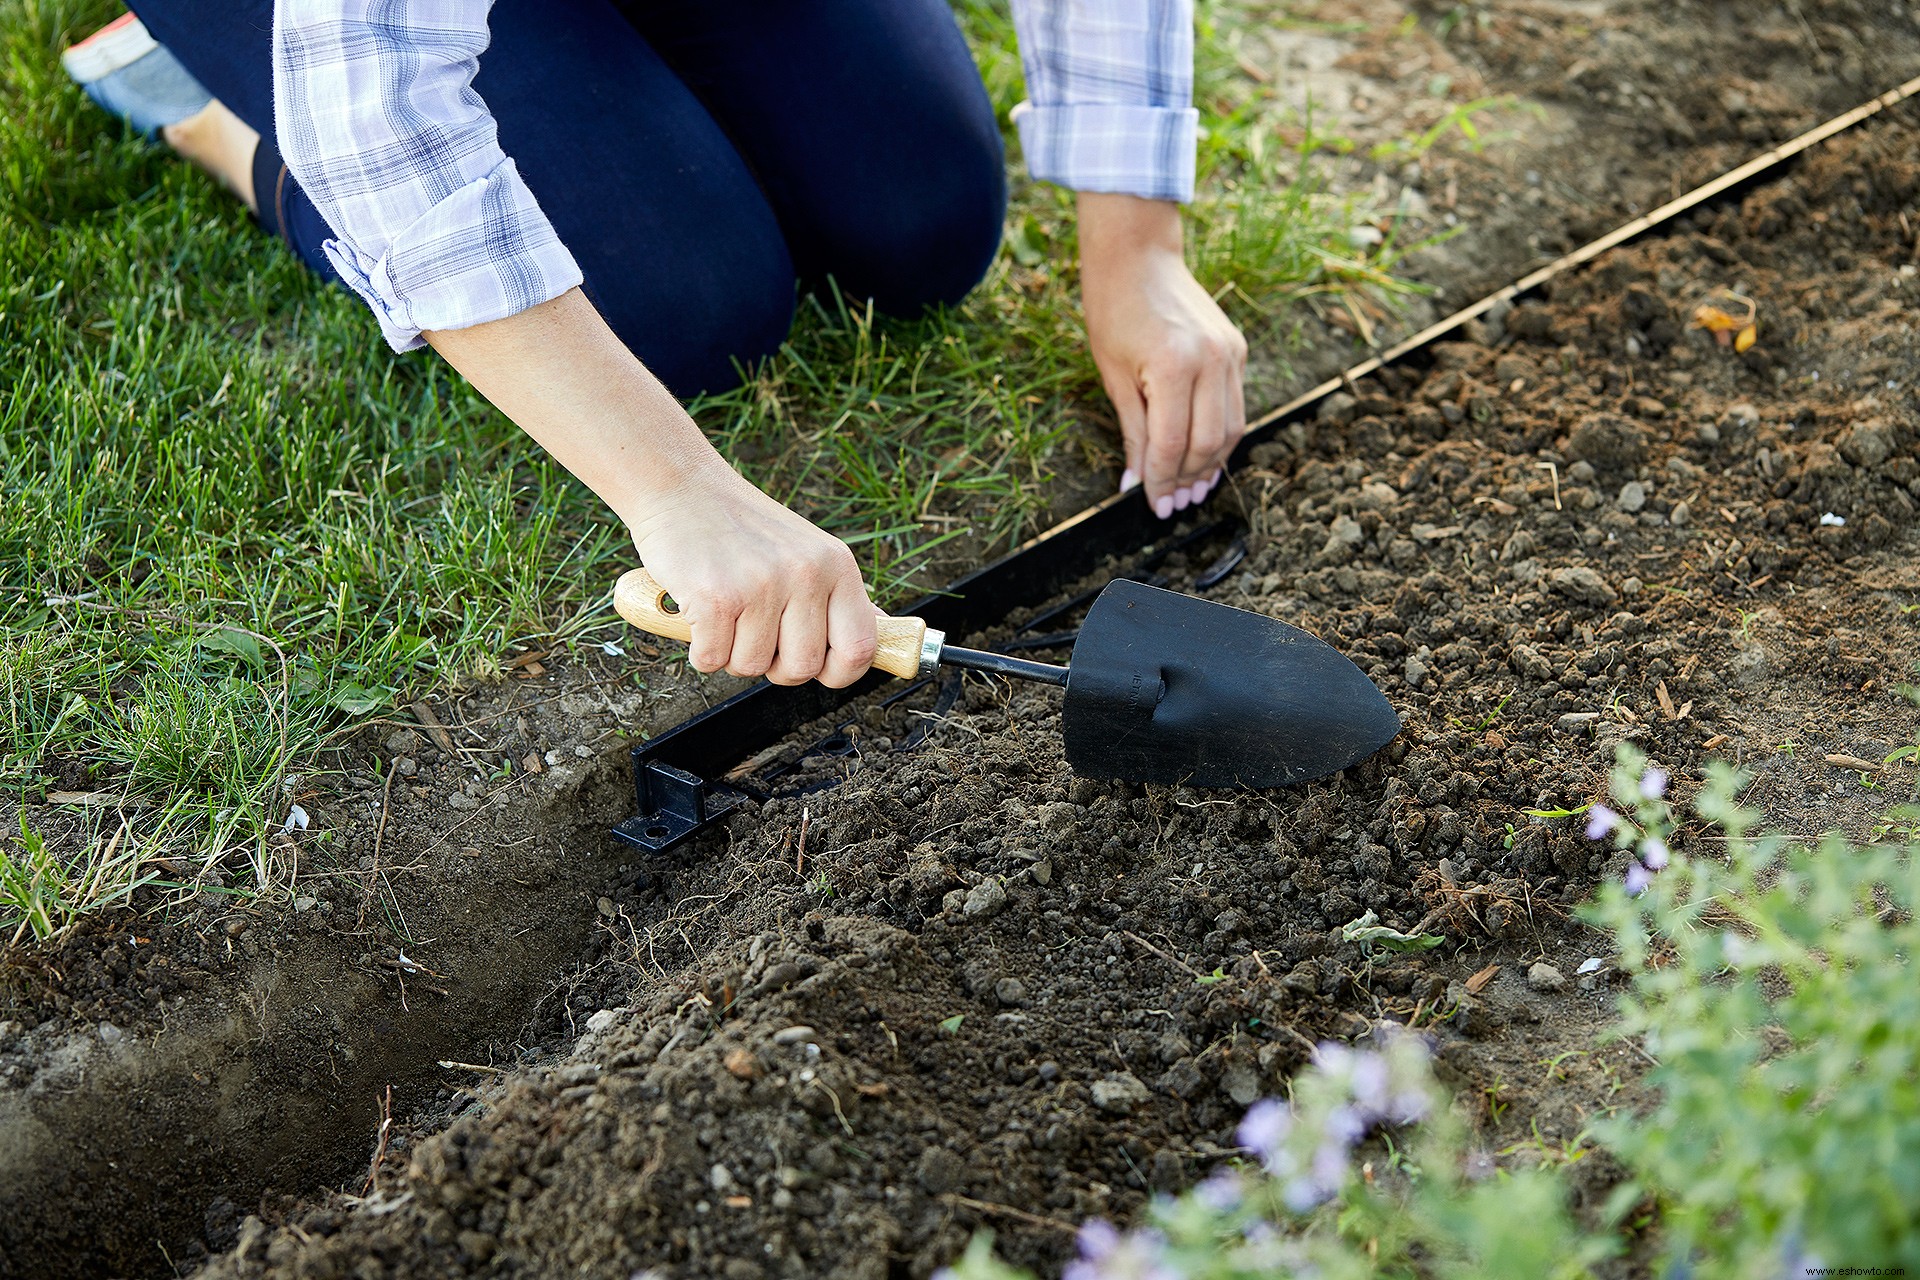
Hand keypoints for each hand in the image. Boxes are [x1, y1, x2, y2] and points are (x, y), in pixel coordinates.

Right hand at [628, 463, 877, 686]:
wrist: (680, 486)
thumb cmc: (741, 526)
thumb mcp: (807, 550)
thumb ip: (837, 595)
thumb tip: (881, 631)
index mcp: (836, 564)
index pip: (860, 646)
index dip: (840, 672)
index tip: (820, 668)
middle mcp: (805, 573)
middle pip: (802, 667)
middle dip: (774, 665)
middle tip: (756, 634)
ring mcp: (760, 585)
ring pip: (752, 667)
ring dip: (731, 653)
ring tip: (726, 612)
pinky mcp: (714, 597)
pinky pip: (711, 660)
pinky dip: (700, 649)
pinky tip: (698, 613)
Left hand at [1079, 192, 1247, 517]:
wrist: (1138, 255)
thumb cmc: (1113, 309)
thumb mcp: (1113, 375)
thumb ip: (1133, 432)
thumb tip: (1137, 483)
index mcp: (1174, 366)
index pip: (1171, 444)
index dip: (1161, 481)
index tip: (1152, 505)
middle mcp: (1212, 360)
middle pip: (1207, 444)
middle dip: (1187, 479)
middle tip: (1172, 504)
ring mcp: (1230, 354)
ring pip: (1230, 430)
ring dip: (1210, 464)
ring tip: (1191, 489)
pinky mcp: (1237, 349)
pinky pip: (1234, 407)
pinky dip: (1220, 436)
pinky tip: (1204, 456)